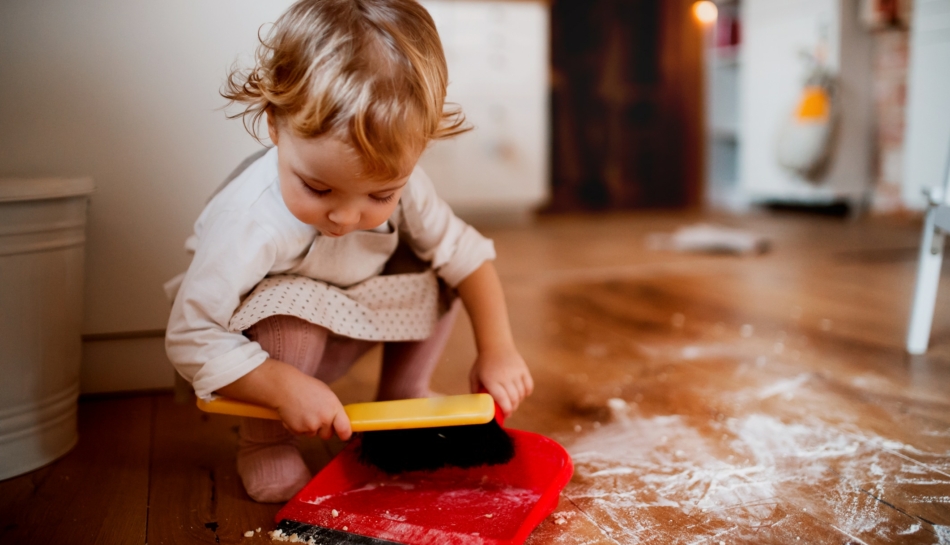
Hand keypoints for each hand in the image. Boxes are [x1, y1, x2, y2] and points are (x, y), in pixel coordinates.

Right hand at [217, 358, 351, 440]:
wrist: (285, 387)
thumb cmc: (305, 387)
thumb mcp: (326, 394)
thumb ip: (333, 408)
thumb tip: (338, 420)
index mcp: (334, 407)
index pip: (345, 428)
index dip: (345, 433)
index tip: (344, 434)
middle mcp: (325, 418)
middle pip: (327, 435)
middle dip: (323, 429)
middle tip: (315, 416)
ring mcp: (311, 426)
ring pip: (313, 434)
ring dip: (309, 427)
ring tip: (303, 411)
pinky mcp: (299, 430)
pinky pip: (301, 433)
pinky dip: (298, 426)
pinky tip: (295, 414)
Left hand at [469, 345, 533, 415]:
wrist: (496, 345)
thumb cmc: (483, 363)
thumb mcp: (474, 376)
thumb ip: (475, 391)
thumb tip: (478, 405)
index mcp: (491, 380)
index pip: (502, 399)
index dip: (506, 410)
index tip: (506, 415)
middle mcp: (505, 377)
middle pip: (513, 399)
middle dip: (512, 408)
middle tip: (509, 410)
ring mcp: (515, 372)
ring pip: (521, 394)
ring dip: (519, 401)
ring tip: (514, 402)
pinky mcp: (523, 369)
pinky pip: (529, 385)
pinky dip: (527, 393)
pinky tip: (522, 394)